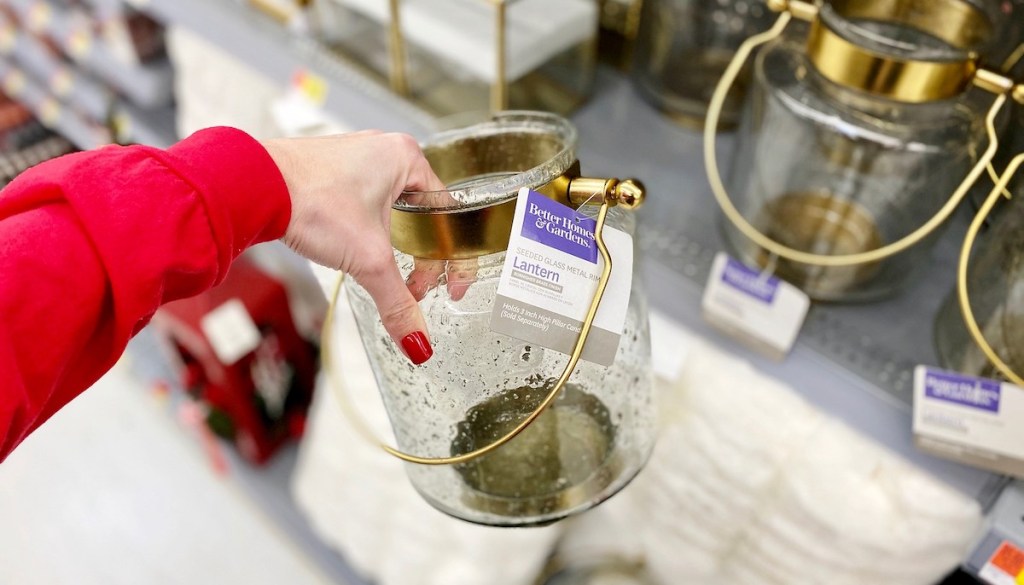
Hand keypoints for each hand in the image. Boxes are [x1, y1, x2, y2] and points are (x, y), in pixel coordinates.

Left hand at [261, 130, 445, 364]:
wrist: (253, 187)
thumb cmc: (310, 199)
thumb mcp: (368, 260)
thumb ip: (398, 303)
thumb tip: (418, 340)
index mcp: (407, 157)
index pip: (447, 216)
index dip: (452, 259)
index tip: (449, 288)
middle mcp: (384, 151)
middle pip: (422, 216)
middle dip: (421, 256)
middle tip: (415, 287)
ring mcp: (355, 159)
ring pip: (392, 211)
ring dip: (393, 245)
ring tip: (387, 272)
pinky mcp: (329, 172)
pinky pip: (365, 206)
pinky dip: (368, 233)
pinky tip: (358, 251)